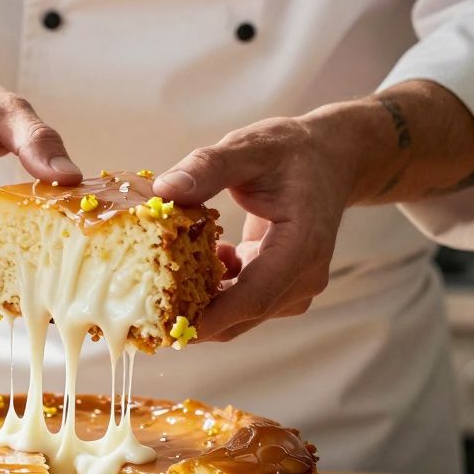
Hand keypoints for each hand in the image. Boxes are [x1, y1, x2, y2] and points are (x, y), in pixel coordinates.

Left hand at [153, 116, 354, 341]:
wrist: (331, 159)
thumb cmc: (292, 151)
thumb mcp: (249, 147)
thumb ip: (208, 167)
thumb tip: (164, 190)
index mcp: (302, 246)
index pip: (254, 298)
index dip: (210, 318)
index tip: (166, 326)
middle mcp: (304, 276)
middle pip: (243, 315)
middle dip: (192, 317)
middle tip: (143, 309)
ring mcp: (296, 287)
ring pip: (239, 314)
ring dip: (199, 301)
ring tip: (164, 271)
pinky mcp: (282, 287)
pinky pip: (241, 303)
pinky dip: (213, 290)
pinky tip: (203, 256)